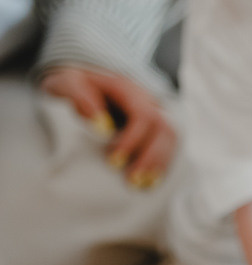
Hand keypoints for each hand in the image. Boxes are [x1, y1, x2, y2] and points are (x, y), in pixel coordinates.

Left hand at [41, 63, 176, 186]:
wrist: (82, 80)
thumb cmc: (74, 84)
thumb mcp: (68, 82)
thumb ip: (79, 96)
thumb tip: (101, 125)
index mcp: (129, 89)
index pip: (144, 116)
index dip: (132, 141)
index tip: (113, 162)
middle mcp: (147, 100)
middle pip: (164, 128)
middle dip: (151, 157)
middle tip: (132, 181)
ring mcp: (154, 112)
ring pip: (171, 138)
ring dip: (159, 163)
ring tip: (143, 184)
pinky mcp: (154, 126)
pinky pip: (168, 145)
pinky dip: (161, 164)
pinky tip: (150, 181)